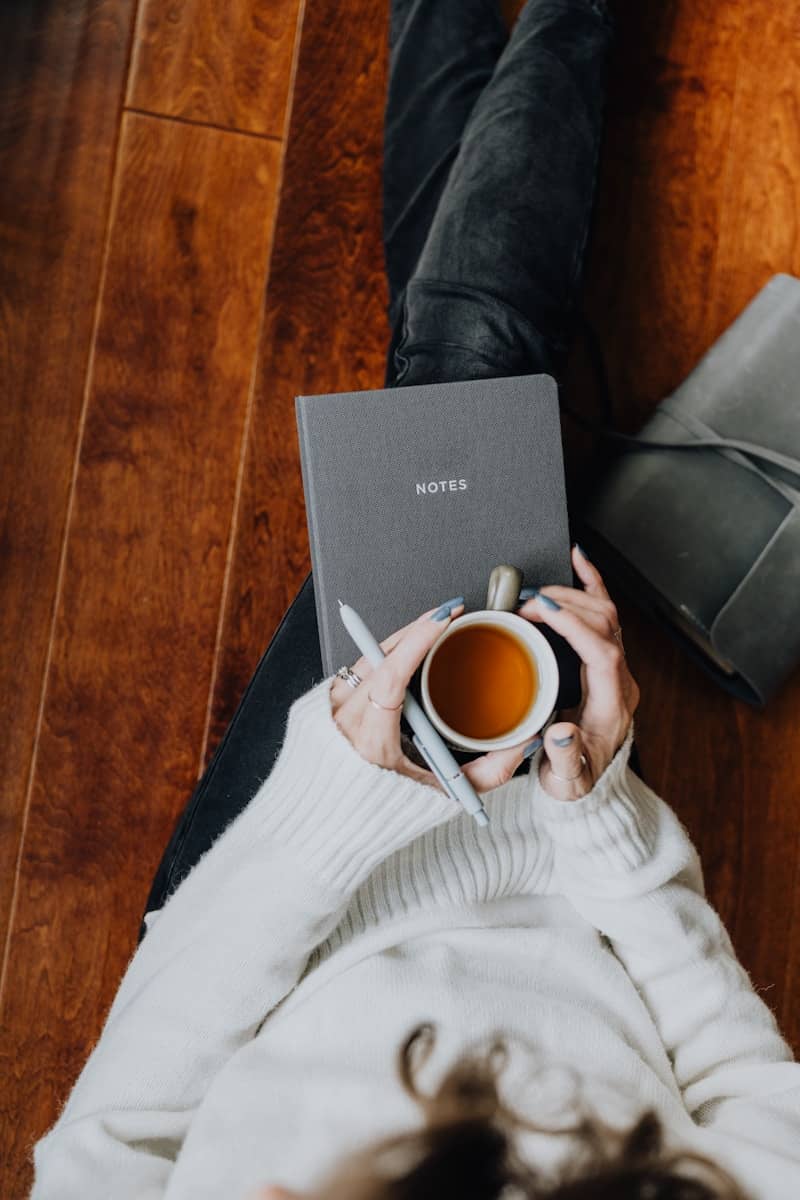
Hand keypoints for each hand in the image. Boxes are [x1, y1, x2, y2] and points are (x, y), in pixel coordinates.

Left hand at [329, 600, 539, 793]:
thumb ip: (487, 773)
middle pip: (382, 656)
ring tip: (435, 623)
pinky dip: (384, 651)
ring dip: (402, 636)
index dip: (418, 640)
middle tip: (451, 613)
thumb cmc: (379, 810)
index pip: (391, 677)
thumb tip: (523, 742)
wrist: (327, 821)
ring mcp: (330, 708)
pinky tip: (408, 644)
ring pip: (369, 654)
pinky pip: (358, 665)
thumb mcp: (441, 798)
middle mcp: (344, 720)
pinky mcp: (325, 702)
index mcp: (370, 743)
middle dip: (418, 628)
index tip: (443, 618)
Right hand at [515, 545, 639, 801]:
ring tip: (536, 591)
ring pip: (606, 614)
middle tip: (525, 602)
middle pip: (605, 625)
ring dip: (573, 594)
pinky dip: (592, 583)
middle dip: (565, 604)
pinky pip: (604, 613)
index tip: (543, 608)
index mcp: (612, 707)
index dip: (574, 625)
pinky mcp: (605, 659)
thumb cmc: (574, 782)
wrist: (588, 783)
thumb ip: (564, 761)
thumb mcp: (565, 781)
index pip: (602, 653)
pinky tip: (578, 561)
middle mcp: (620, 681)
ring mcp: (615, 668)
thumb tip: (561, 734)